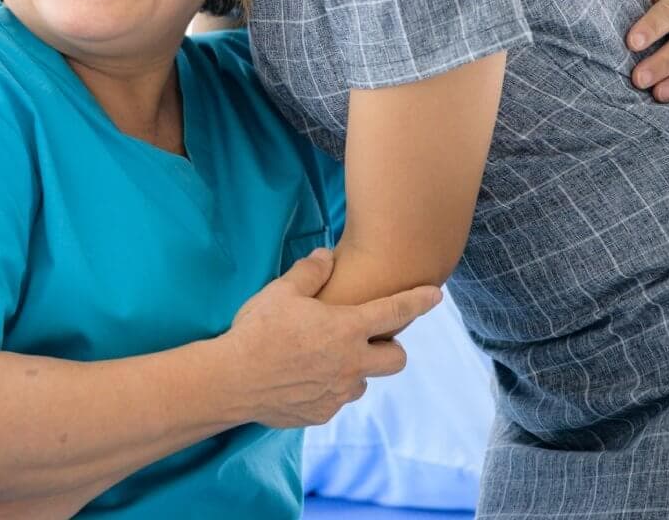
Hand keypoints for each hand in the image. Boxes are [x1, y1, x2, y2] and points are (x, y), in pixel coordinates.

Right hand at [222, 248, 440, 427]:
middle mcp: (353, 363)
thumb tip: (326, 256)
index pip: (396, 312)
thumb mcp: (280, 291)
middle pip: (396, 359)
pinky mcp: (323, 413)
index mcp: (347, 328)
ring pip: (363, 381)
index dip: (419, 301)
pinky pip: (336, 399)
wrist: (233, 380)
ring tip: (321, 360)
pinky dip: (327, 388)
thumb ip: (310, 272)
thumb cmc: (258, 331)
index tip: (435, 295)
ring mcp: (339, 393)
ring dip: (353, 370)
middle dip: (390, 348)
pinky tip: (300, 379)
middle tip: (366, 340)